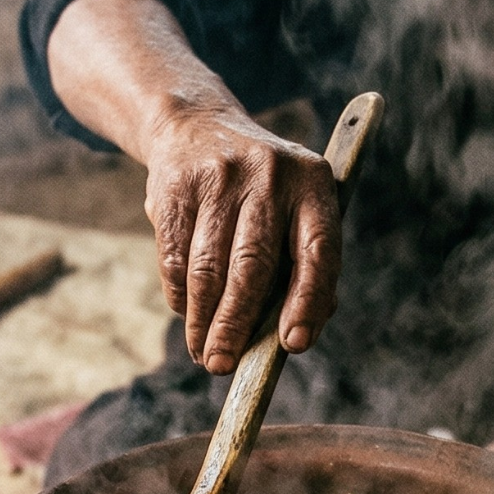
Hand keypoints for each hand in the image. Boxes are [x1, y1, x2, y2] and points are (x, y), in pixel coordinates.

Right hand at [142, 107, 340, 374]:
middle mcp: (269, 175)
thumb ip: (308, 266)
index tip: (293, 345)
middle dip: (236, 325)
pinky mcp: (175, 187)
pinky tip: (187, 314)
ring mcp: (219, 177)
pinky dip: (180, 296)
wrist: (196, 127)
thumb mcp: (297, 209)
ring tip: (203, 353)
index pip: (318, 250)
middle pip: (252, 266)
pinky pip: (175, 258)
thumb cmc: (263, 194)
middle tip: (223, 366)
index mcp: (313, 183)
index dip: (307, 301)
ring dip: (202, 320)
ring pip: (208, 268)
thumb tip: (299, 336)